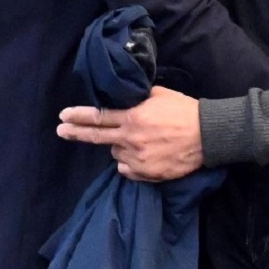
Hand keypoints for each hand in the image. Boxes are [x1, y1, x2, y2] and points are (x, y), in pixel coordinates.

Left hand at [57, 85, 203, 180]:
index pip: (99, 117)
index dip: (79, 116)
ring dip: (120, 146)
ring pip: (116, 153)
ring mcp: (138, 158)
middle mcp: (131, 139)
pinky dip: (130, 162)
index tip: (63, 116)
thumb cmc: (184, 111)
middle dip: (76, 133)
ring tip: (140, 140)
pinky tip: (143, 154)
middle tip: (60, 131)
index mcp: (133, 117)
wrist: (208, 136)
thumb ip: (137, 98)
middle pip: (97, 137)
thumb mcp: (159, 95)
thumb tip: (123, 96)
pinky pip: (127, 169)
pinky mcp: (147, 174)